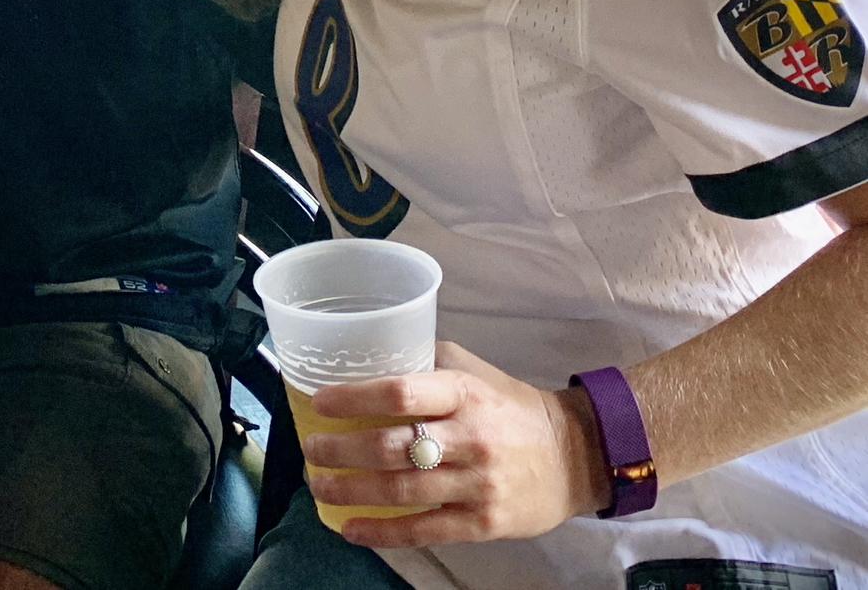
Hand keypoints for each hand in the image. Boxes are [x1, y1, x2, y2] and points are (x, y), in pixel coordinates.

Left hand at [302, 341, 612, 546]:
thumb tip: (367, 352)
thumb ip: (424, 362)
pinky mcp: (483, 524)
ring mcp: (477, 485)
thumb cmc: (509, 405)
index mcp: (462, 393)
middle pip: (392, 447)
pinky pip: (425, 530)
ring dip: (351, 490)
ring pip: (402, 490)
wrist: (573, 455)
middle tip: (310, 449)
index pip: (399, 393)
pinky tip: (351, 528)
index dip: (354, 398)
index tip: (319, 402)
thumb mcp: (471, 370)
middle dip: (341, 450)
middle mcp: (469, 438)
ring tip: (319, 485)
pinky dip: (383, 531)